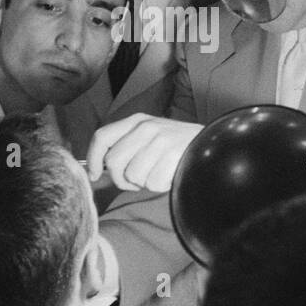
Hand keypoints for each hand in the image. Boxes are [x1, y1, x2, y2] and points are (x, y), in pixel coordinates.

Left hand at [86, 114, 203, 192]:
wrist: (212, 145)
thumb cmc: (176, 146)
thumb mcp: (150, 136)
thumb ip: (126, 146)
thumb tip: (98, 168)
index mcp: (137, 120)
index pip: (102, 136)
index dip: (92, 158)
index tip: (95, 175)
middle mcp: (146, 128)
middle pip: (113, 162)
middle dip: (121, 179)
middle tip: (136, 180)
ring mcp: (160, 141)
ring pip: (132, 176)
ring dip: (143, 183)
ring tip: (157, 173)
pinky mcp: (172, 155)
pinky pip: (151, 182)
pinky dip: (159, 185)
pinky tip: (169, 174)